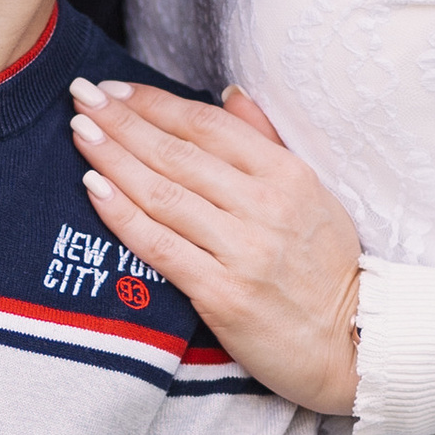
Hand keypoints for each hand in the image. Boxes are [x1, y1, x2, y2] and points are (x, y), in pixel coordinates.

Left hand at [70, 76, 360, 413]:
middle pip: (177, 152)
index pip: (207, 125)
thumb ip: (267, 141)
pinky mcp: (223, 294)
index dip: (155, 103)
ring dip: (112, 158)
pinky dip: (122, 215)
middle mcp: (265, 206)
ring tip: (79, 132)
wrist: (355, 345)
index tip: (114, 88)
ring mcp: (243, 251)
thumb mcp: (313, 194)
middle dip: (121, 120)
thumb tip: (229, 93)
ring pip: (162, 193)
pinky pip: (160, 246)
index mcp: (288, 175)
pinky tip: (93, 188)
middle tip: (80, 95)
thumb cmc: (329, 269)